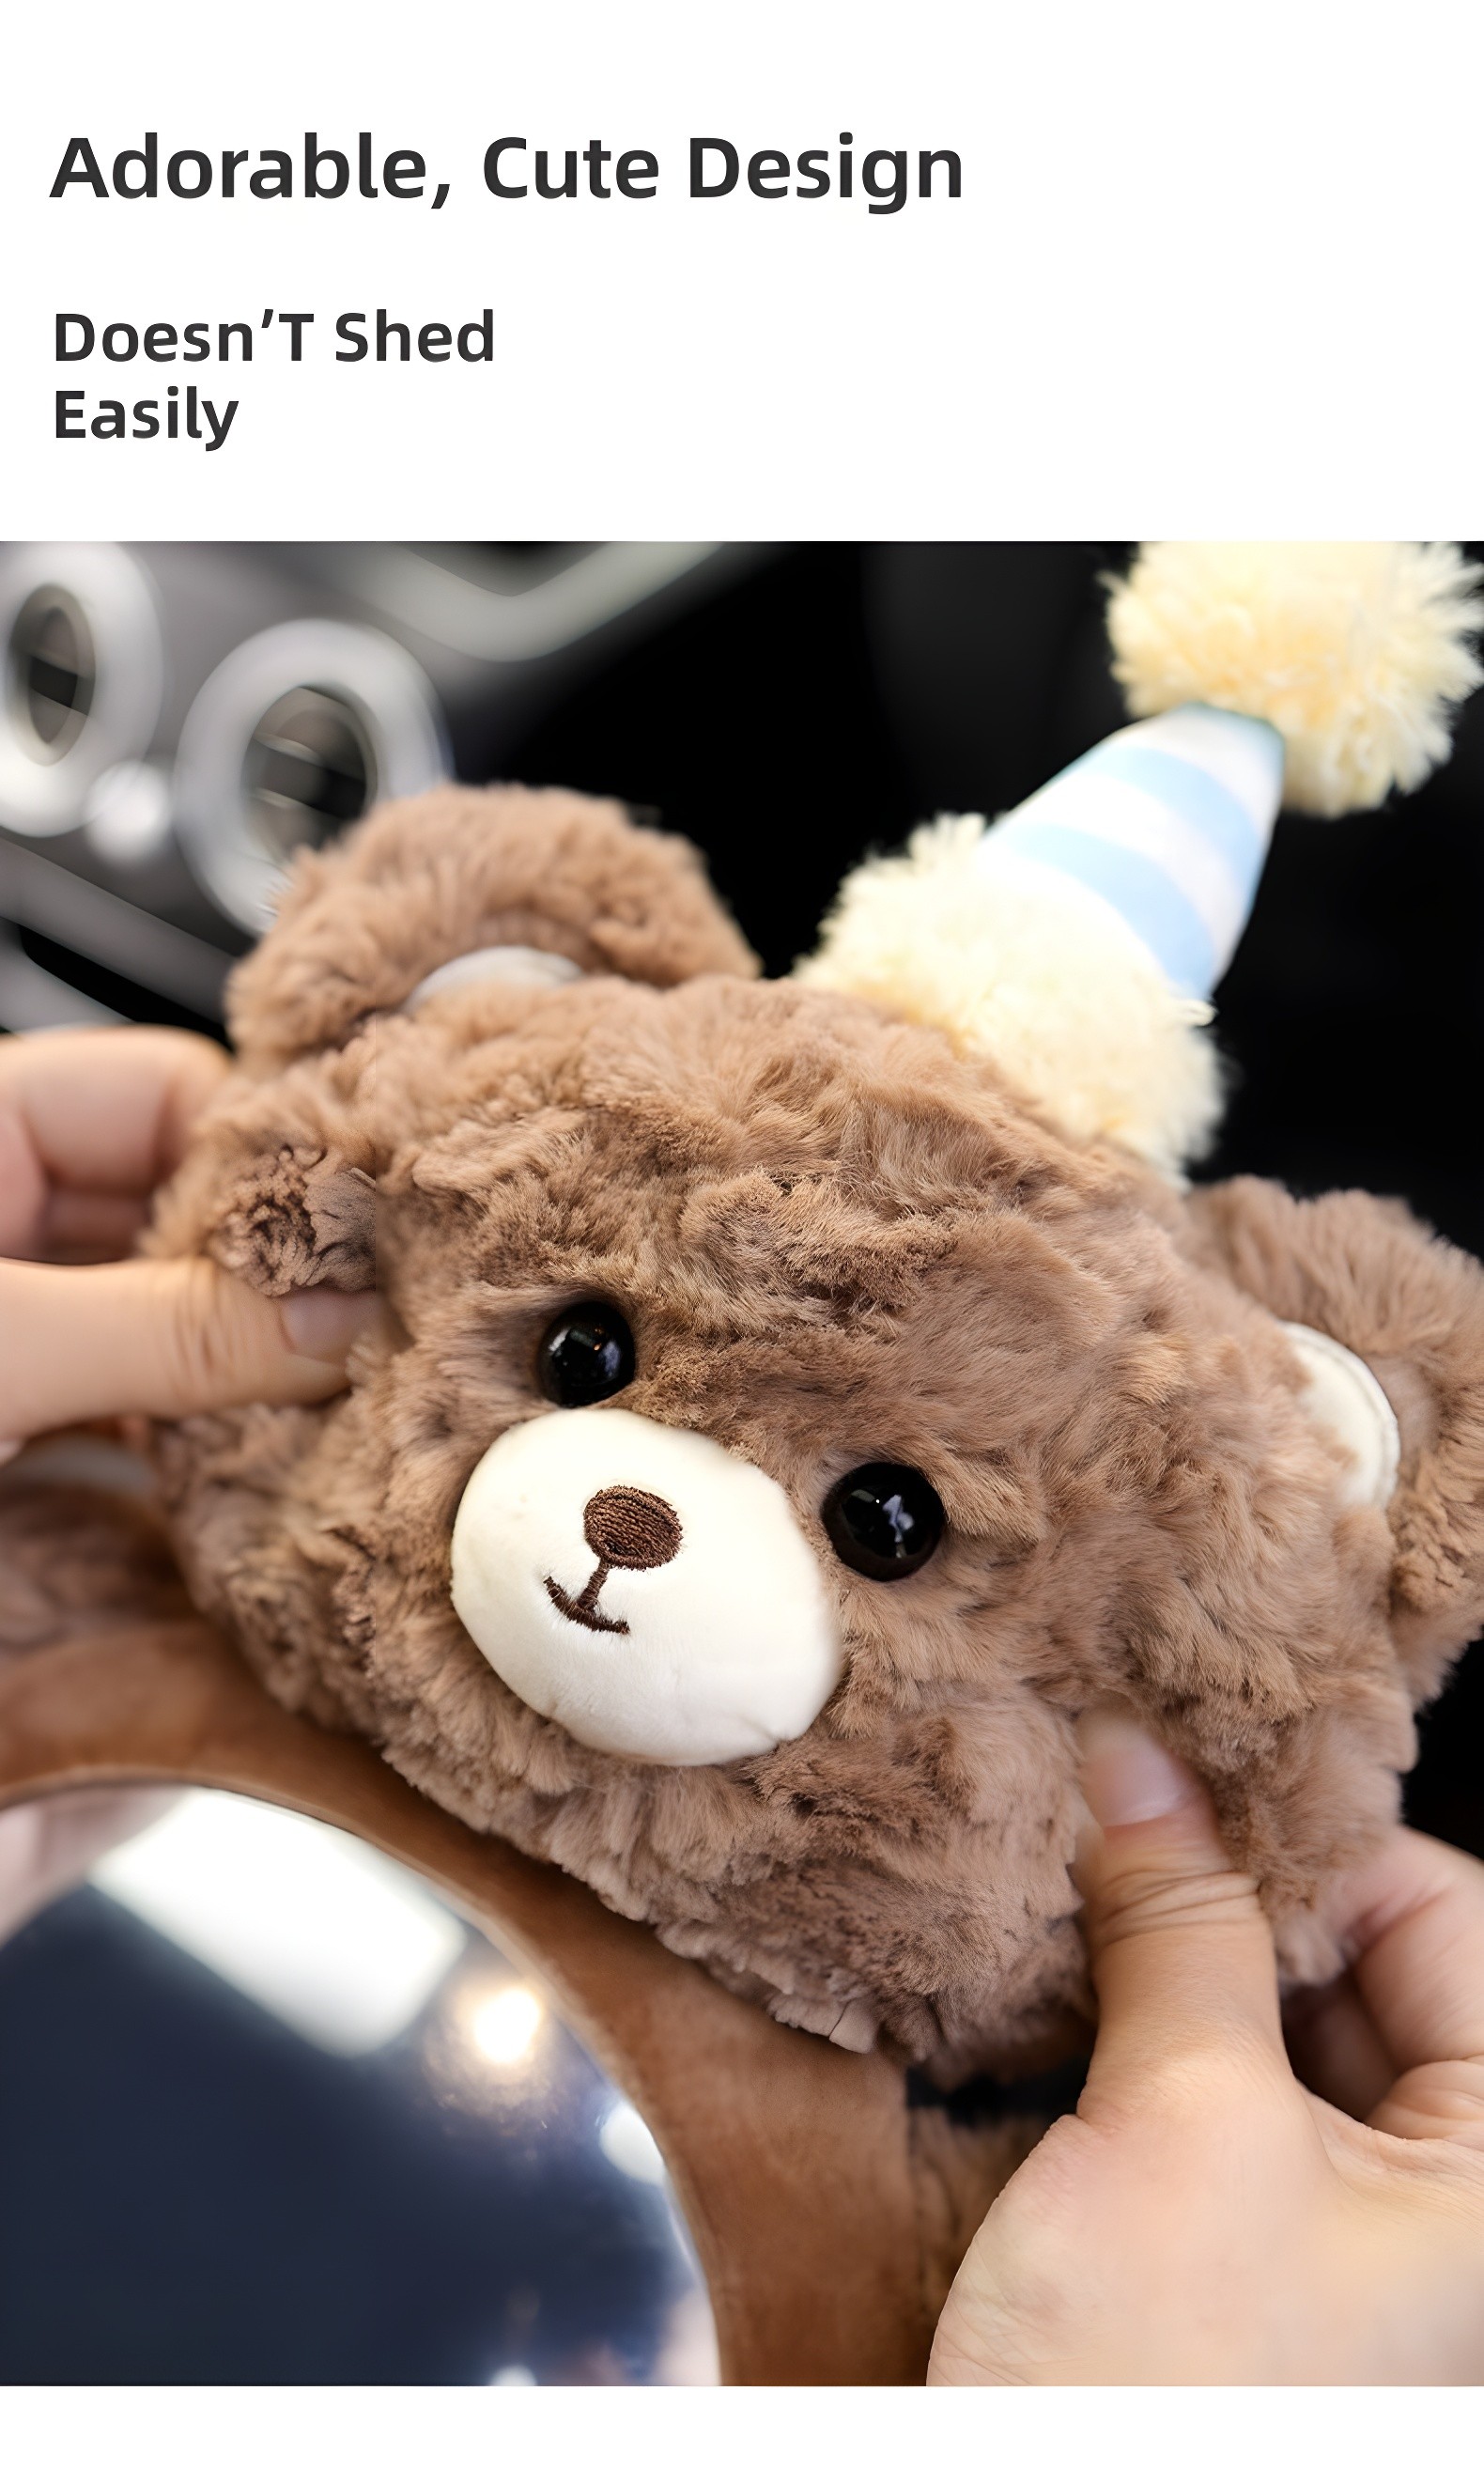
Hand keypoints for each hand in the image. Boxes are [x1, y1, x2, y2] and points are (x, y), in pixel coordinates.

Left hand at [0, 1026, 374, 1455]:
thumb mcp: (9, 1349)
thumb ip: (171, 1330)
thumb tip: (338, 1322)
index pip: (175, 1091)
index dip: (273, 1161)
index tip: (361, 1246)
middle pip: (183, 1199)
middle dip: (269, 1272)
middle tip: (358, 1339)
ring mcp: (7, 1296)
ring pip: (162, 1296)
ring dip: (234, 1351)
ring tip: (317, 1405)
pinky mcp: (7, 1390)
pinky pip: (122, 1379)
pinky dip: (181, 1418)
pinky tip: (239, 1458)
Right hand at [929, 1708, 1483, 2384]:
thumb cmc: (1160, 2411)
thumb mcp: (1180, 2127)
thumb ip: (1178, 1921)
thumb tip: (1140, 1757)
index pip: (1444, 1916)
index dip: (1307, 1838)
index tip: (1172, 1780)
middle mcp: (1453, 2213)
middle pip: (1366, 1972)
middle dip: (1230, 1896)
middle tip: (1102, 1822)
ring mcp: (1356, 2253)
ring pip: (1283, 2038)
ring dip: (1175, 1967)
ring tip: (1067, 1905)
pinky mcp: (1256, 2277)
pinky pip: (1223, 2113)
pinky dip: (1147, 2047)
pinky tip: (1057, 2007)